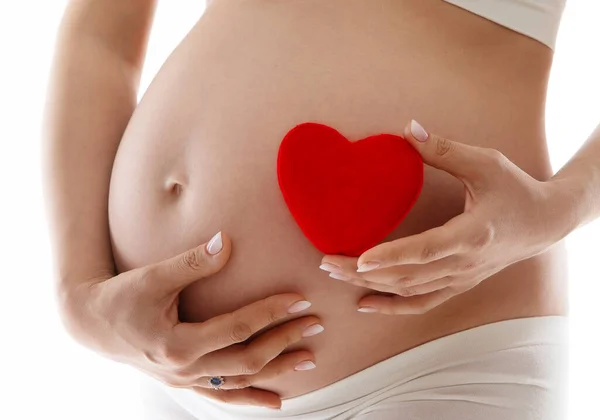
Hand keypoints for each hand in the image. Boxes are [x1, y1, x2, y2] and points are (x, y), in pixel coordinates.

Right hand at [62, 232, 321, 408]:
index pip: (237, 329)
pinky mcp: (184, 381)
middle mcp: (184, 368)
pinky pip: (222, 395)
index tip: (299, 299)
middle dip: (284, 342)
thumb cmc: (121, 296)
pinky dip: (249, 398)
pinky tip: (275, 401)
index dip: (270, 313)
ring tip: (309, 360)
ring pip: (239, 381)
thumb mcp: (153, 276)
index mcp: (177, 343)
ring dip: (276, 371)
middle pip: (246, 359)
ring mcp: (185, 380)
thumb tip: (226, 242)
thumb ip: (192, 262)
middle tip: (315, 324)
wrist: (91, 323)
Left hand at [320, 120, 564, 314]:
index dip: (392, 256)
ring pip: (410, 292)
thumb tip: (408, 129)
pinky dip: (392, 307)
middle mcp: (465, 264)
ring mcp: (461, 279)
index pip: (426, 250)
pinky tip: (364, 304)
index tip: (359, 258)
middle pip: (408, 276)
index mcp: (473, 234)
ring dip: (371, 286)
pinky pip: (422, 302)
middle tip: (326, 261)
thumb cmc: (517, 189)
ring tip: (335, 273)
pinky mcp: (459, 284)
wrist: (546, 222)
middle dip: (364, 272)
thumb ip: (444, 149)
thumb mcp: (486, 162)